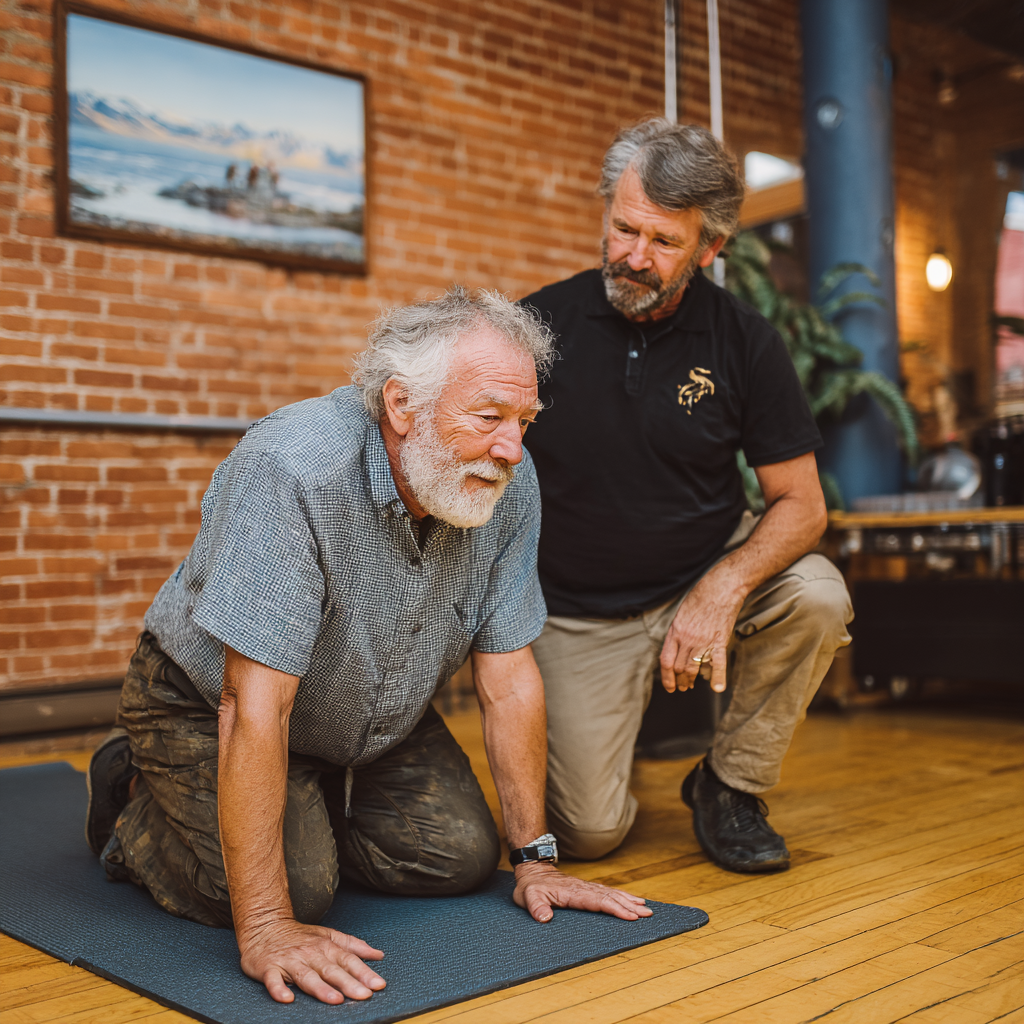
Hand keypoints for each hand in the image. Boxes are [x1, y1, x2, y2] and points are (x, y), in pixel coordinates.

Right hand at [238, 918, 385, 1004]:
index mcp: (325, 946)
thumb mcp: (328, 935)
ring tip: (336, 999)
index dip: (364, 972)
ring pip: (306, 976)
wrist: (265, 925)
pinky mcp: (269, 968)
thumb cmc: (300, 936)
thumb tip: (378, 955)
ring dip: (321, 988)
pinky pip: (273, 980)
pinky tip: (287, 998)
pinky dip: (279, 989)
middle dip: (349, 983)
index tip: (378, 985)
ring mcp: (289, 960)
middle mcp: (310, 953)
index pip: (348, 960)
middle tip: (365, 995)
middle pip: (331, 969)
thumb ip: (352, 945)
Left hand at [513, 861, 652, 922]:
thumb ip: (536, 906)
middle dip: (629, 905)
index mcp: (573, 892)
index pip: (598, 901)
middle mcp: (584, 888)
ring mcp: (586, 887)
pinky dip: (621, 896)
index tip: (630, 916)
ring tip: (646, 908)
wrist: (533, 869)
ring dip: (629, 900)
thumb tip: (545, 918)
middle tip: (647, 914)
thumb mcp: (527, 896)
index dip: (615, 908)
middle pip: (611, 896)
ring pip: (612, 893)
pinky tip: (631, 900)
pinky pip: (607, 892)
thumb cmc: (531, 886)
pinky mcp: (586, 888)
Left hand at [660, 568, 745, 693]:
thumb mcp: (682, 612)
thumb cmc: (701, 596)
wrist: (722, 587)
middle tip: (681, 687)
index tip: (668, 685)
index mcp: (675, 631)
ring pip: (693, 668)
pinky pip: (718, 663)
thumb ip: (678, 630)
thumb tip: (676, 645)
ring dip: (690, 680)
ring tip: (690, 686)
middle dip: (678, 680)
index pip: (665, 660)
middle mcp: (687, 638)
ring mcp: (703, 640)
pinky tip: (718, 688)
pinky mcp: (720, 640)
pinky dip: (718, 677)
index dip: (666, 676)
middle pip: (678, 667)